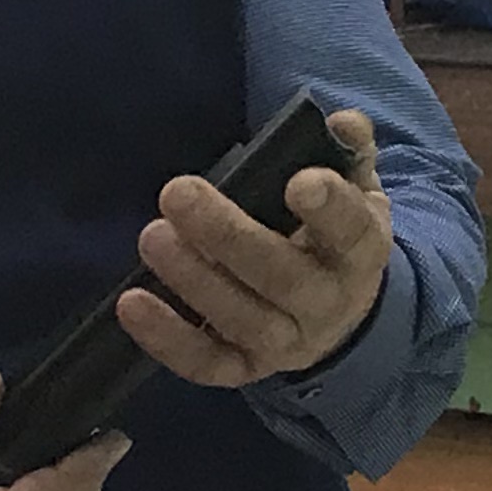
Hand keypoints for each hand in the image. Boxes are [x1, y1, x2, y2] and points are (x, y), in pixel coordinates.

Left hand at [118, 108, 392, 388]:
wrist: (343, 313)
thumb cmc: (335, 234)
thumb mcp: (356, 188)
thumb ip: (349, 150)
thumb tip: (341, 121)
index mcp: (358, 251)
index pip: (350, 232)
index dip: (328, 209)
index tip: (298, 182)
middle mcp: (327, 303)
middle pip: (282, 276)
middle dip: (228, 235)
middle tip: (177, 192)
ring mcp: (288, 342)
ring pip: (243, 320)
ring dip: (194, 280)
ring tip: (152, 237)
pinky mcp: (248, 368)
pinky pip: (208, 364)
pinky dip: (168, 340)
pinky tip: (132, 303)